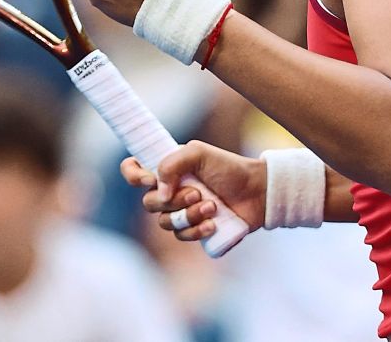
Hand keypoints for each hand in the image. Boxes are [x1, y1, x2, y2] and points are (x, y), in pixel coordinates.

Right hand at [121, 140, 265, 243]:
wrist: (258, 192)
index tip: (147, 179)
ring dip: (188, 215)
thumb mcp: (199, 153)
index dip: (133, 175)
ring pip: (166, 223)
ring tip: (212, 207)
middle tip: (198, 193)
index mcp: (168, 170)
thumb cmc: (229, 168)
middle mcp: (171, 191)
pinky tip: (213, 223)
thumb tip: (159, 192)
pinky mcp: (195, 230)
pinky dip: (196, 230)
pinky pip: (182, 236)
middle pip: (149, 203)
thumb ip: (172, 164)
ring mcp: (182, 212)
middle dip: (173, 201)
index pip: (135, 171)